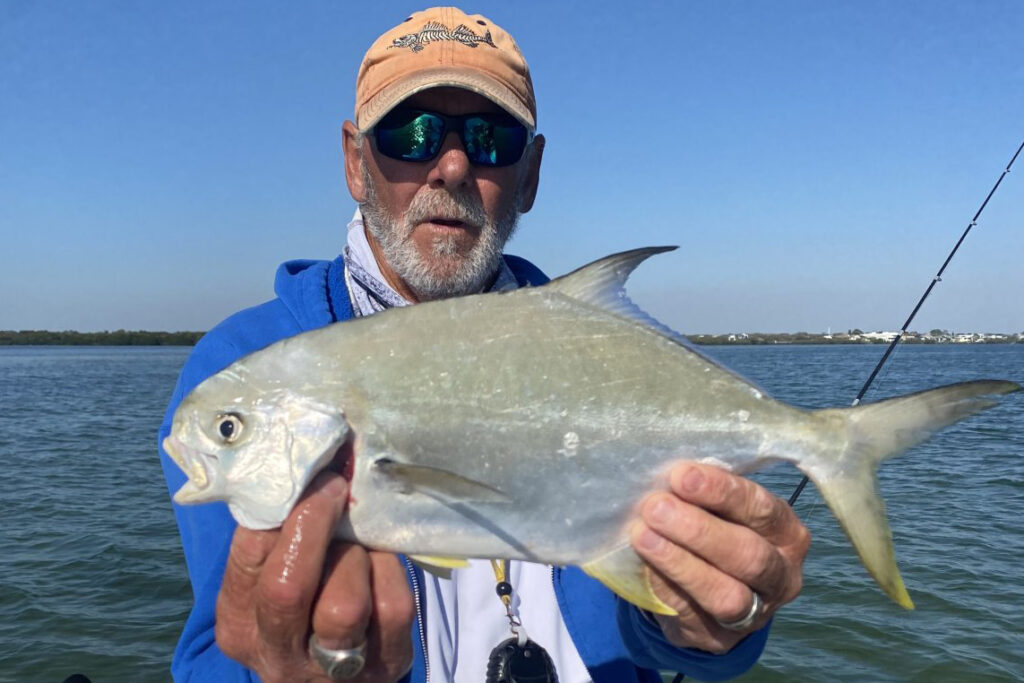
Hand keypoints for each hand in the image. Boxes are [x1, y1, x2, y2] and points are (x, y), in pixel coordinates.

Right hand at [214, 460, 413, 681]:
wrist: (334, 672)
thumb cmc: (304, 599)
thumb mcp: (271, 577)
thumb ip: (277, 535)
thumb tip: (305, 468)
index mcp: (240, 625)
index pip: (248, 557)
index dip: (283, 508)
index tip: (310, 472)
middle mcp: (279, 653)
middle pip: (286, 589)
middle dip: (313, 525)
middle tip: (334, 487)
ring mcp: (333, 667)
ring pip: (344, 605)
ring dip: (355, 557)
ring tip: (358, 542)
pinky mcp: (386, 665)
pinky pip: (393, 607)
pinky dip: (390, 572)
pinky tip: (382, 563)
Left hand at [631, 462, 809, 653]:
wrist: (710, 593)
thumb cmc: (717, 530)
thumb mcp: (724, 509)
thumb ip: (707, 493)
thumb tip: (669, 471)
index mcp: (787, 532)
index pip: (761, 509)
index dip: (721, 492)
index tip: (680, 475)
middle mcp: (782, 575)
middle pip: (748, 554)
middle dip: (699, 529)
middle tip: (656, 507)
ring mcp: (757, 612)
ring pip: (725, 593)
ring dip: (680, 562)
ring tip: (642, 534)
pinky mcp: (721, 638)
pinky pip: (692, 614)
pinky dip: (665, 586)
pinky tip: (642, 565)